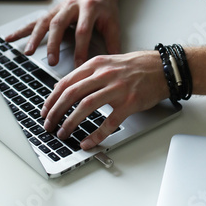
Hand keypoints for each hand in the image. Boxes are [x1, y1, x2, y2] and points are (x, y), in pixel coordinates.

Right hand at [5, 0, 120, 67]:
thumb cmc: (104, 6)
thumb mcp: (113, 22)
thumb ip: (113, 42)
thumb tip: (114, 63)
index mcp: (89, 7)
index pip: (83, 30)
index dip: (81, 49)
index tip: (79, 66)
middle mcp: (71, 6)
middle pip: (59, 24)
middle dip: (54, 43)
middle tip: (52, 61)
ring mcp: (59, 8)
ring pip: (44, 22)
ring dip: (34, 38)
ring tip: (27, 52)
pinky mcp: (51, 12)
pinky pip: (35, 21)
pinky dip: (22, 30)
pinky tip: (9, 38)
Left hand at [41, 50, 167, 149]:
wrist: (161, 68)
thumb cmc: (135, 66)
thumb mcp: (107, 63)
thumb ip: (88, 74)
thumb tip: (66, 89)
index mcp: (96, 64)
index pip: (66, 82)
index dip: (51, 98)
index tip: (44, 110)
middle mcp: (104, 75)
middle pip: (72, 94)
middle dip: (56, 112)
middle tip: (48, 125)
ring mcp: (117, 89)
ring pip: (86, 106)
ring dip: (70, 122)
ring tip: (63, 133)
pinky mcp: (129, 103)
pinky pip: (109, 122)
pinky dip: (96, 135)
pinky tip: (87, 142)